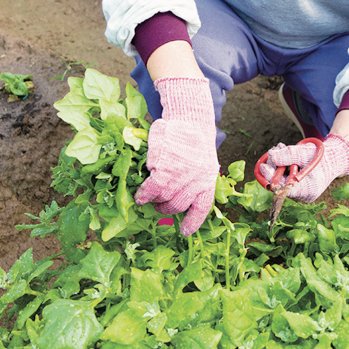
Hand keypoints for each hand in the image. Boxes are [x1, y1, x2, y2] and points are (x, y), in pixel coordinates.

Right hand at [135, 76, 217, 234]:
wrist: (189, 116)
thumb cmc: (192, 139)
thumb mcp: (201, 159)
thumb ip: (193, 177)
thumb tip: (174, 197)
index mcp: (208, 179)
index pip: (202, 207)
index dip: (193, 222)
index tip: (185, 232)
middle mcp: (197, 179)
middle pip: (178, 205)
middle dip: (165, 209)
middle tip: (156, 206)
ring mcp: (181, 174)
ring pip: (164, 198)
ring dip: (153, 201)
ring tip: (146, 198)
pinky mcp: (165, 166)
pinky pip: (152, 188)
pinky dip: (145, 193)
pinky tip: (140, 194)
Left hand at [258, 134, 348, 202]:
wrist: (336, 158)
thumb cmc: (323, 156)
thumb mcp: (305, 152)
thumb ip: (288, 154)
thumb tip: (271, 155)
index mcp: (307, 190)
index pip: (283, 188)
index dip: (271, 177)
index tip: (263, 165)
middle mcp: (304, 195)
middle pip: (281, 184)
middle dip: (275, 167)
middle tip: (273, 151)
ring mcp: (303, 192)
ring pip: (283, 180)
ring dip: (279, 164)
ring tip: (280, 148)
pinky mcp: (301, 187)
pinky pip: (288, 178)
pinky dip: (285, 167)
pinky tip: (285, 154)